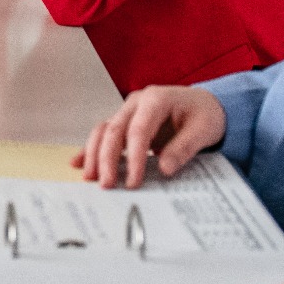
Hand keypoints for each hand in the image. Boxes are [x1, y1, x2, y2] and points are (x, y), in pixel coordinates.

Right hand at [77, 85, 225, 186]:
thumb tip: (164, 168)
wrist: (206, 105)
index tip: (133, 181)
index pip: (138, 130)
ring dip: (94, 155)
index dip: (133, 157)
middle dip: (107, 159)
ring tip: (91, 178)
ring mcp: (128, 112)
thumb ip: (183, 147)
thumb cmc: (205, 114)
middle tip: (107, 184)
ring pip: (103, 131)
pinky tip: (78, 163)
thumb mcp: (203, 130)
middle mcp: (136, 103)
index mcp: (155, 99)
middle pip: (114, 130)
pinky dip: (90, 149)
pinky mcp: (125, 123)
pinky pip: (104, 134)